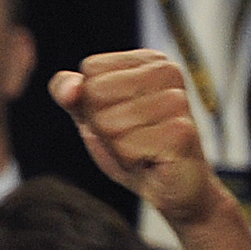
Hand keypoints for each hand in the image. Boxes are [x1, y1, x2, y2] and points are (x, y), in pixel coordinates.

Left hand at [52, 52, 221, 231]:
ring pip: (108, 123)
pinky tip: (151, 161)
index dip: (93, 104)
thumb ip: (70, 94)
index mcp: (148, 60)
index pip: (90, 71)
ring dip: (118, 148)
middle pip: (95, 94)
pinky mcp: (181, 132)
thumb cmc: (136, 149)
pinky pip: (126, 148)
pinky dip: (130, 162)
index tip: (120, 118)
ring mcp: (177, 101)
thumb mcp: (93, 117)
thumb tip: (69, 88)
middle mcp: (167, 71)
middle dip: (103, 127)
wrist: (177, 188)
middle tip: (132, 139)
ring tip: (142, 150)